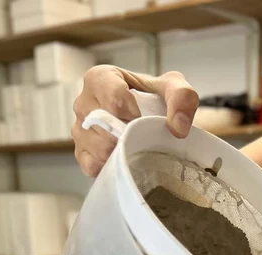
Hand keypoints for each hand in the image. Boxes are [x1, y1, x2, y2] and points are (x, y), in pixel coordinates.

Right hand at [72, 65, 199, 176]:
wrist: (152, 118)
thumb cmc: (157, 100)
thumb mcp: (175, 89)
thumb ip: (182, 98)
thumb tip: (178, 127)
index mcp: (100, 78)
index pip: (113, 100)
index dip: (134, 115)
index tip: (145, 119)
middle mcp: (83, 102)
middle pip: (103, 127)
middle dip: (128, 136)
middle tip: (143, 136)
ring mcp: (79, 129)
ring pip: (97, 148)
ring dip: (121, 153)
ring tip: (135, 146)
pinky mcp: (81, 153)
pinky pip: (91, 166)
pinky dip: (110, 168)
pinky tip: (123, 160)